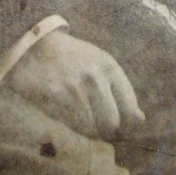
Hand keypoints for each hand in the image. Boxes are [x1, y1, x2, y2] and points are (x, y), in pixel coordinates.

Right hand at [7, 30, 144, 138]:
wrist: (34, 45)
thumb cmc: (70, 58)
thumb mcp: (99, 64)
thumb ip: (120, 90)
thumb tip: (140, 120)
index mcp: (109, 66)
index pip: (129, 107)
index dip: (126, 122)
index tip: (118, 123)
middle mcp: (95, 77)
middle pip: (112, 123)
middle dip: (105, 129)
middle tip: (94, 123)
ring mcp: (76, 88)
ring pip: (92, 128)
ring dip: (86, 128)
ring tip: (77, 115)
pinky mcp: (56, 97)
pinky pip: (72, 126)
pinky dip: (72, 125)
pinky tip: (65, 113)